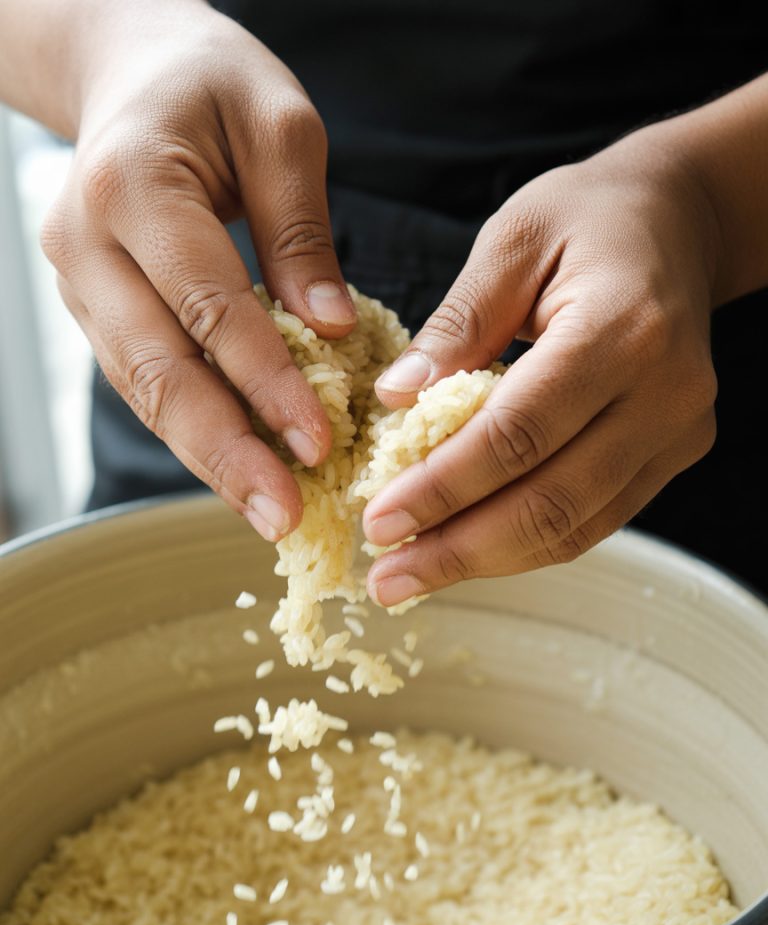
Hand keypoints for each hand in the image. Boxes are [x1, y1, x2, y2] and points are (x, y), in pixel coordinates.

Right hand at [40, 1, 355, 540]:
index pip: (206, 306)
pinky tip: (241, 471)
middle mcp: (89, 246)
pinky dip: (195, 432)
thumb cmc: (213, 88)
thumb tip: (333, 332)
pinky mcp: (98, 312)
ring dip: (209, 460)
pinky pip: (147, 384)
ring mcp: (82, 285)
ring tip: (269, 513)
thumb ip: (302, 233)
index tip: (319, 440)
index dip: (264, 381)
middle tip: (284, 516)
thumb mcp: (280, 129)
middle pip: (159, 372)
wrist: (131, 72)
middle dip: (226, 454)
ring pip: (145, 393)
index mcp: (134, 187)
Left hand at [364, 132, 720, 604]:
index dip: (444, 487)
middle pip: (550, 501)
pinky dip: (526, 545)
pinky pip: (593, 520)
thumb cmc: (590, 219)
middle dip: (459, 549)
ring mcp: (677, 432)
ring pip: (574, 526)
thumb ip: (456, 323)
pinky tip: (468, 551)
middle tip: (386, 578)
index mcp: (623, 328)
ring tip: (413, 578)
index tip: (379, 521)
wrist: (681, 223)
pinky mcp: (672, 454)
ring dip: (488, 562)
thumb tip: (395, 399)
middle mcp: (665, 394)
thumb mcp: (513, 240)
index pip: (519, 433)